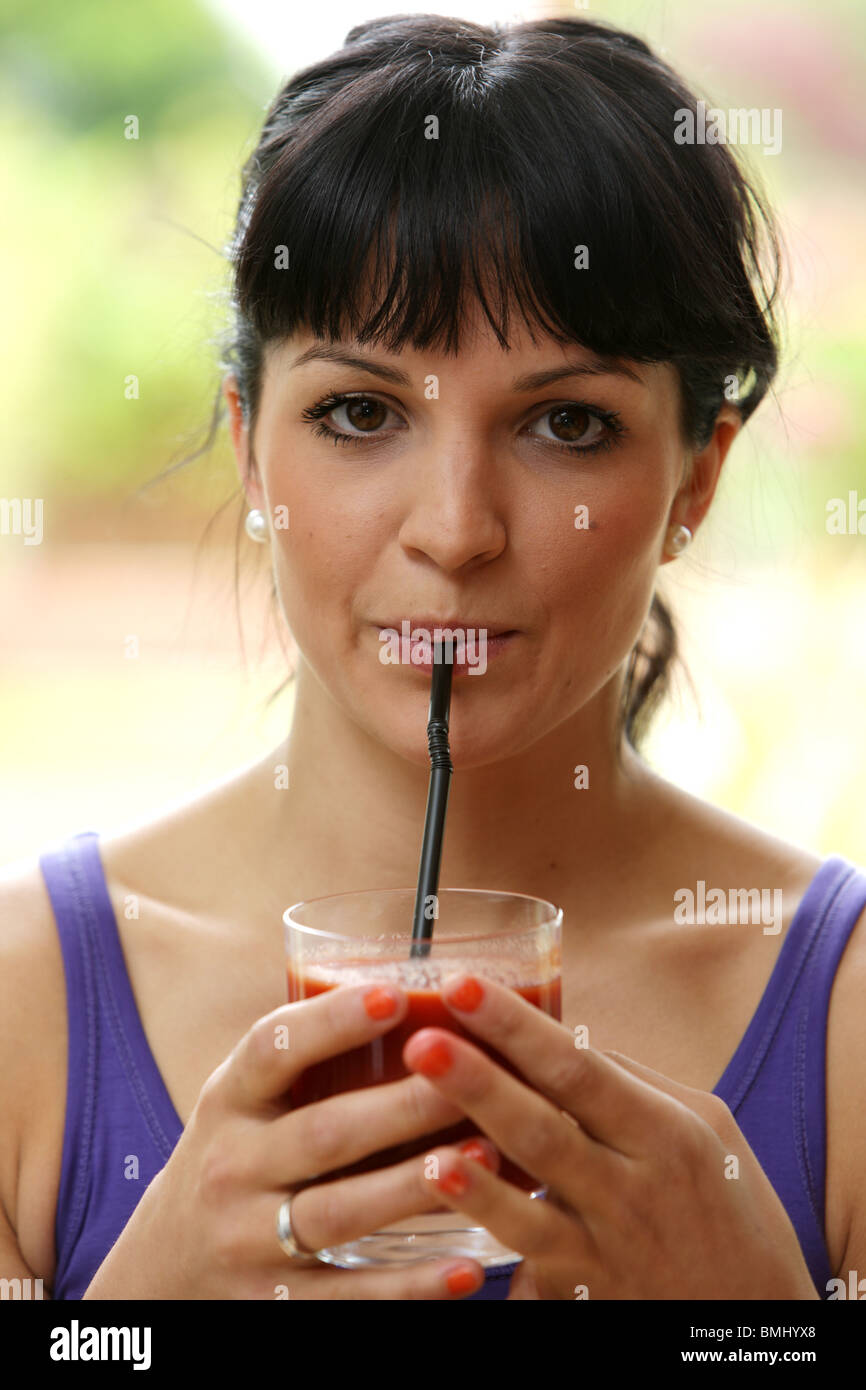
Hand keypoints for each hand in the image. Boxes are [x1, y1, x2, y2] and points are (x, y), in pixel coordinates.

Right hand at [83, 982, 494, 1299]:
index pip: (273, 1049)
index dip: (332, 1020)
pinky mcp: (272, 1305)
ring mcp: (248, 1241)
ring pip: (338, 1213)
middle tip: (471, 1082)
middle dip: (403, 1107)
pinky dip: (408, 1288)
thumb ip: (307, 1062)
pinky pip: (347, 1297)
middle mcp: (232, 1168)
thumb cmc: (235, 1161)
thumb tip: (416, 999)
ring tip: (485, 1158)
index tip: (394, 996)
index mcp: (230, 1102)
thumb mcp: (244, 1104)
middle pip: (323, 1134)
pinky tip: (468, 1270)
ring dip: (413, 1187)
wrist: (162, 1272)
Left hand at [401, 974, 820, 1299]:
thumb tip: (560, 1038)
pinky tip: (441, 1221)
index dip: (516, 1027)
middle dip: (479, 1085)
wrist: (752, 1322)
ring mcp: (603, 1253)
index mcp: (664, 1133)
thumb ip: (632, 1083)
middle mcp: (632, 1192)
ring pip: (528, 1216)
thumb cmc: (729, 1209)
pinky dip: (486, 1242)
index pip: (578, 1068)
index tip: (463, 986)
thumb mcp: (707, 1129)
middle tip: (420, 1043)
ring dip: (475, 1188)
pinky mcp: (580, 1297)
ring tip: (425, 1158)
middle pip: (545, 1131)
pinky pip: (525, 1264)